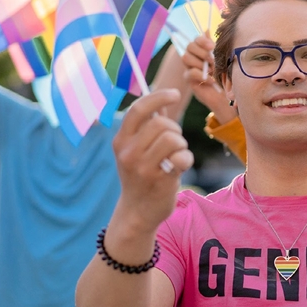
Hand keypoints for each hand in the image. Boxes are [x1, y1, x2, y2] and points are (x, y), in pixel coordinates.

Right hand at [112, 89, 193, 229]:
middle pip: (161, 123)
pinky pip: (182, 157)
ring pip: (173, 139)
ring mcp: (143, 168)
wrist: (137, 212)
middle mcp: (128, 153)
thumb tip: (163, 99)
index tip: (175, 94)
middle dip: (174, 129)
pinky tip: (179, 168)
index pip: (138, 109)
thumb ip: (145, 127)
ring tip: (175, 156)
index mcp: (120, 141)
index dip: (159, 97)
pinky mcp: (160, 180)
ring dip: (181, 145)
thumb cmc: (141, 175)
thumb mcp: (134, 151)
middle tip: (174, 143)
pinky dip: (186, 160)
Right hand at [183, 35, 237, 123]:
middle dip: (202, 52)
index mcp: (202, 49)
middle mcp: (194, 56)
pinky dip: (201, 75)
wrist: (227, 94)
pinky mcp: (189, 79)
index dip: (202, 40)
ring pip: (186, 57)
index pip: (196, 39)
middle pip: (189, 46)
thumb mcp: (223, 58)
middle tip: (213, 60)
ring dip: (201, 63)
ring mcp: (189, 67)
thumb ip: (214, 45)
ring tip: (213, 70)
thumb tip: (206, 29)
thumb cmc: (226, 74)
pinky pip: (190, 72)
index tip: (212, 46)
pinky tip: (211, 79)